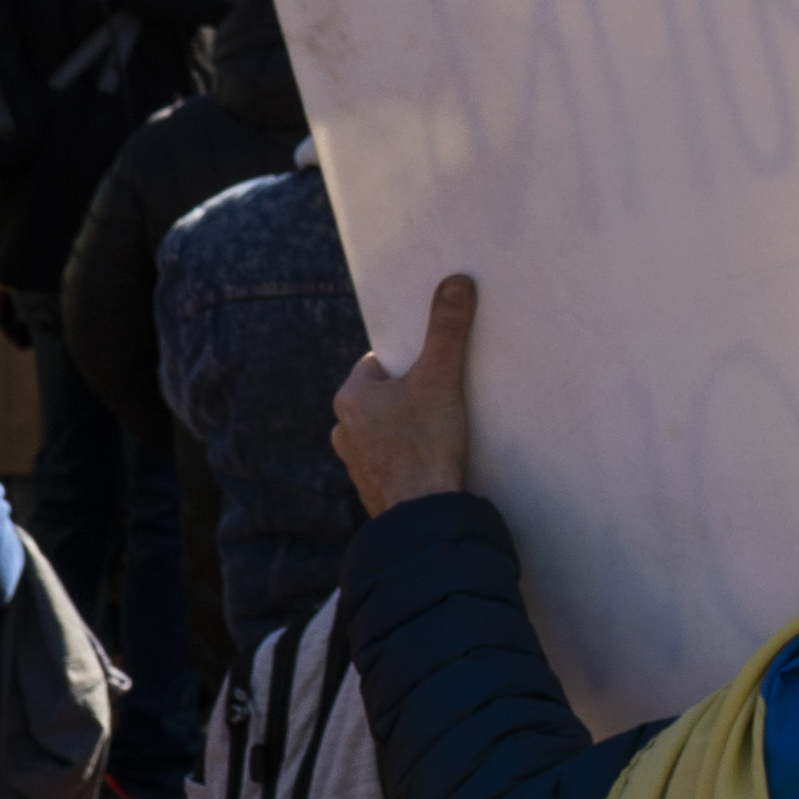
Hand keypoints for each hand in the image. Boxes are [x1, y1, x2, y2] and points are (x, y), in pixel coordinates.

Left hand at [334, 273, 478, 515]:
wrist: (423, 516)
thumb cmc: (426, 445)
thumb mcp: (441, 378)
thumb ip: (447, 329)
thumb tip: (456, 281)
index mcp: (350, 397)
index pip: (380, 363)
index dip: (411, 362)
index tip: (435, 370)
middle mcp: (343, 429)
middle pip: (384, 395)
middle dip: (412, 395)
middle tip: (444, 399)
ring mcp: (355, 461)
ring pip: (386, 429)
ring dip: (409, 427)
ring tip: (442, 432)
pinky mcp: (372, 487)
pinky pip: (391, 458)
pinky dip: (409, 455)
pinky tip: (434, 460)